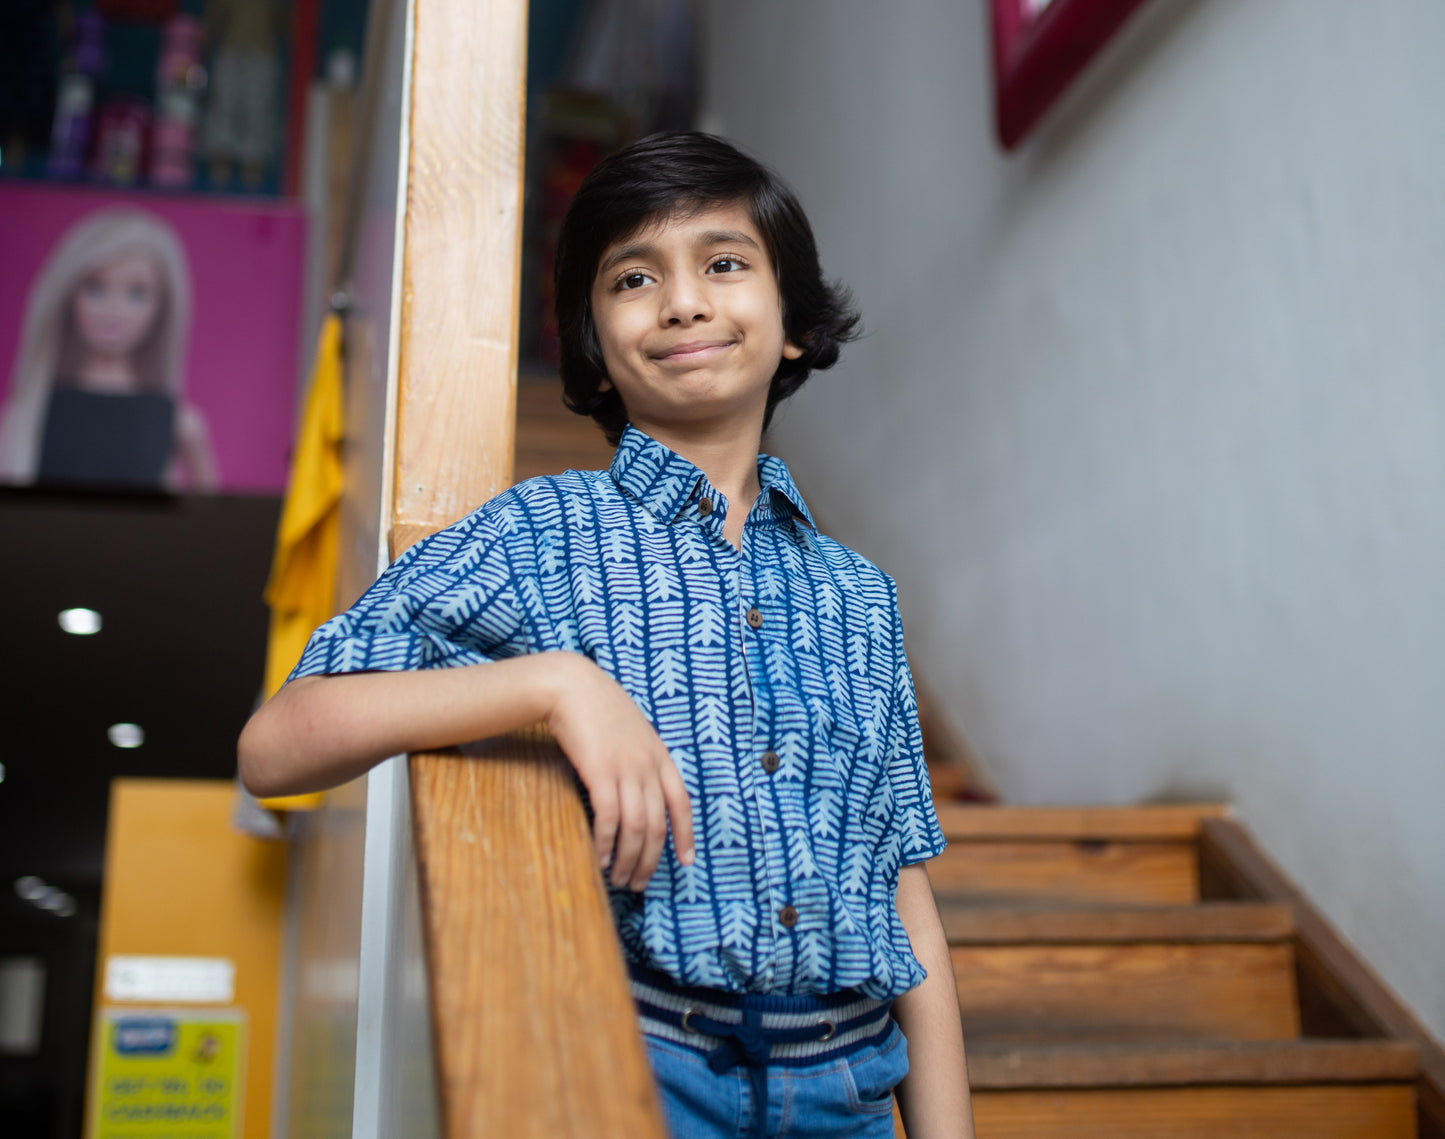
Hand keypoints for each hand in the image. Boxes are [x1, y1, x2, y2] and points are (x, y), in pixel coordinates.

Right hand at [543, 653, 695, 890]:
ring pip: (636, 827)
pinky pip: (608, 818)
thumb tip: (639, 791)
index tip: (686, 861)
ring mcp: (626, 769)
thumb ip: (641, 759)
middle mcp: (648, 765)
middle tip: (637, 883)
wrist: (572, 686)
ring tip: (618, 877)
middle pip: (658, 825)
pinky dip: (605, 843)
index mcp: (660, 756)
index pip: (682, 803)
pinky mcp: (600, 771)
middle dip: (650, 860)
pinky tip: (599, 857)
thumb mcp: (632, 732)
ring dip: (628, 859)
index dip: (685, 835)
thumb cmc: (597, 709)